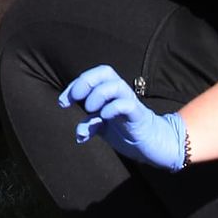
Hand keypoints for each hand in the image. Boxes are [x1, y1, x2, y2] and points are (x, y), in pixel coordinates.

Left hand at [59, 64, 186, 170]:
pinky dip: (112, 108)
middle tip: (75, 99)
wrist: (154, 145)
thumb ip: (91, 126)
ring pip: (117, 85)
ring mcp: (131, 103)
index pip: (93, 76)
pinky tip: (103, 117)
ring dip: (98, 94)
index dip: (75, 85)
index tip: (63, 102)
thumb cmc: (128, 131)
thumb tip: (79, 133)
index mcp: (110, 92)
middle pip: (105, 71)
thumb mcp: (105, 129)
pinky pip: (128, 105)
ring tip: (90, 110)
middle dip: (85, 81)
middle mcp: (121, 93)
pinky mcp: (140, 117)